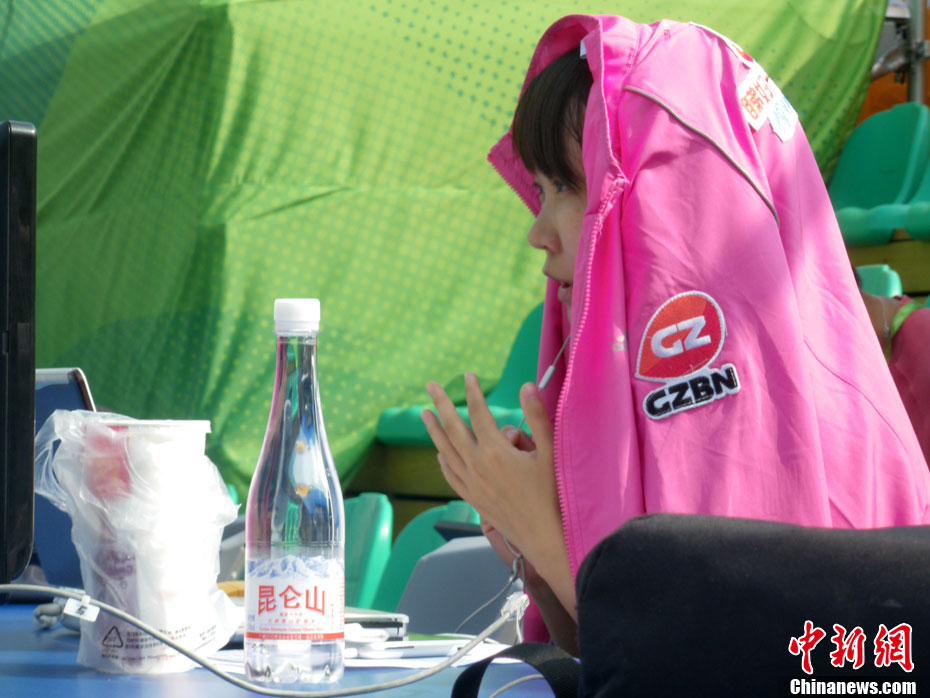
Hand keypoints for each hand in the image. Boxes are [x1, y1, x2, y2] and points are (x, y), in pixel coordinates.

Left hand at [420, 374, 562, 584]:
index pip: (480, 413)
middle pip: (454, 428)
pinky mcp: (474, 499)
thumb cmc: (553, 496)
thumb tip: (527, 386)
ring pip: (446, 451)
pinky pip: (451, 475)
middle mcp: (478, 466)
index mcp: (496, 452)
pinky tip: (439, 455)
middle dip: (442, 404)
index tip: (468, 375)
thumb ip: (538, 417)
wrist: (546, 538)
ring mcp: (473, 484)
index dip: (474, 392)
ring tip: (424, 414)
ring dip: (434, 431)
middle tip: (431, 386)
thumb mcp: (550, 453)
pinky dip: (443, 461)